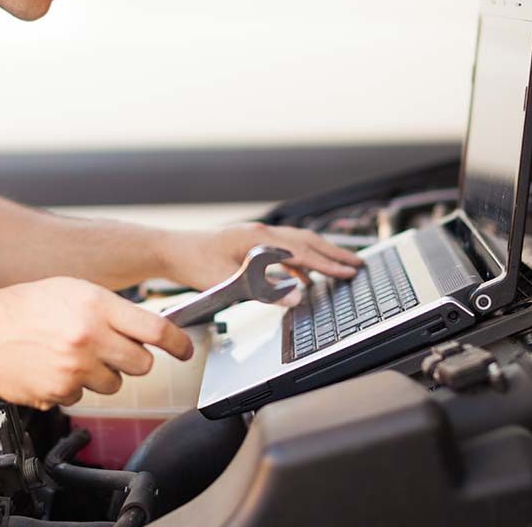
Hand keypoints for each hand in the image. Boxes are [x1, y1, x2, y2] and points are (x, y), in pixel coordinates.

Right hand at [0, 277, 193, 409]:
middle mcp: (89, 337)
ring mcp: (74, 368)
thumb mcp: (74, 290)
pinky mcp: (58, 392)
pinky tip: (54, 368)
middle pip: (143, 363)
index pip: (156, 329)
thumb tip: (148, 327)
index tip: (185, 350)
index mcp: (96, 305)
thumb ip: (112, 307)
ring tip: (74, 356)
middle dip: (135, 360)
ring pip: (115, 384)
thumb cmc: (25, 306)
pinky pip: (83, 396)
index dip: (179, 343)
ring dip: (103, 374)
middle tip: (116, 351)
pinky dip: (73, 387)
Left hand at [160, 223, 362, 304]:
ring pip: (297, 245)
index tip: (350, 272)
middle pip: (307, 242)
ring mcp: (257, 237)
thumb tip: (296, 298)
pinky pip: (284, 252)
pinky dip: (299, 263)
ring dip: (319, 257)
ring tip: (340, 270)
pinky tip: (305, 279)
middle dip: (334, 255)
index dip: (329, 264)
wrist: (172, 250)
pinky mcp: (251, 244)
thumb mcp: (229, 282)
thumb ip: (264, 291)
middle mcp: (261, 233)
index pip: (303, 252)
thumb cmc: (195, 263)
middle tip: (358, 265)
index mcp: (259, 239)